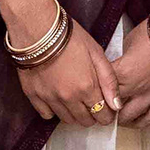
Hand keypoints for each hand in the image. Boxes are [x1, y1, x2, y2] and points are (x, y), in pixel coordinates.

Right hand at [13, 11, 125, 128]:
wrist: (38, 27)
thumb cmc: (70, 36)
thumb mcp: (97, 53)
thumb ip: (109, 81)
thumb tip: (116, 105)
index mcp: (87, 87)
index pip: (103, 116)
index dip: (108, 114)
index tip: (106, 107)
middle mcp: (69, 98)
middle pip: (85, 121)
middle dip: (92, 115)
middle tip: (91, 102)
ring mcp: (50, 98)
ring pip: (67, 120)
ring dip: (74, 114)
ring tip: (75, 99)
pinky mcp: (33, 96)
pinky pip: (47, 114)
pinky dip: (54, 110)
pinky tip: (57, 98)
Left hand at [107, 21, 149, 126]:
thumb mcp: (127, 44)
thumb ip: (120, 61)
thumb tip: (116, 69)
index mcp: (123, 72)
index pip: (103, 87)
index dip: (97, 90)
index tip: (96, 91)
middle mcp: (136, 87)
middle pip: (113, 106)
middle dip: (106, 108)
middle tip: (102, 109)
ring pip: (131, 116)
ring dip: (121, 119)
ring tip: (117, 118)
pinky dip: (141, 122)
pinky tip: (135, 121)